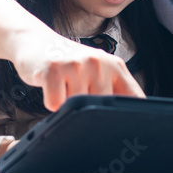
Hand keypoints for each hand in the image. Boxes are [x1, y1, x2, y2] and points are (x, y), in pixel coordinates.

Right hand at [12, 32, 144, 109]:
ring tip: (64, 88)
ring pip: (77, 107)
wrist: (37, 43)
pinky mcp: (53, 69)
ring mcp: (76, 64)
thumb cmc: (70, 64)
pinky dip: (51, 102)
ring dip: (67, 106)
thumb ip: (113, 92)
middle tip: (77, 94)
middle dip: (89, 112)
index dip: (131, 117)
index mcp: (115, 66)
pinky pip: (55, 104)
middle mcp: (98, 62)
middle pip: (101, 108)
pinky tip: (52, 87)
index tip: (124, 129)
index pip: (134, 98)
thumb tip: (124, 122)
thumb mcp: (98, 72)